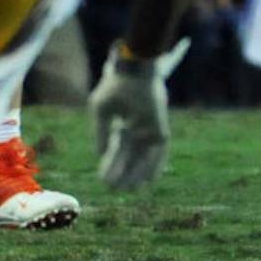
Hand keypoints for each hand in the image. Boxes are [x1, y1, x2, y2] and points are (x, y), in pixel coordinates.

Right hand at [89, 37, 189, 190]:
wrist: (134, 71)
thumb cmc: (116, 86)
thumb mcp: (102, 111)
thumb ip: (101, 132)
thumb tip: (100, 154)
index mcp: (124, 122)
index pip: (117, 149)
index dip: (110, 165)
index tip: (104, 180)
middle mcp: (138, 128)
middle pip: (131, 157)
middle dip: (123, 173)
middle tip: (115, 189)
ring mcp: (150, 128)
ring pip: (145, 157)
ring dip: (138, 173)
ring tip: (129, 189)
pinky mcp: (160, 127)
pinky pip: (160, 151)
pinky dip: (156, 165)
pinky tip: (149, 180)